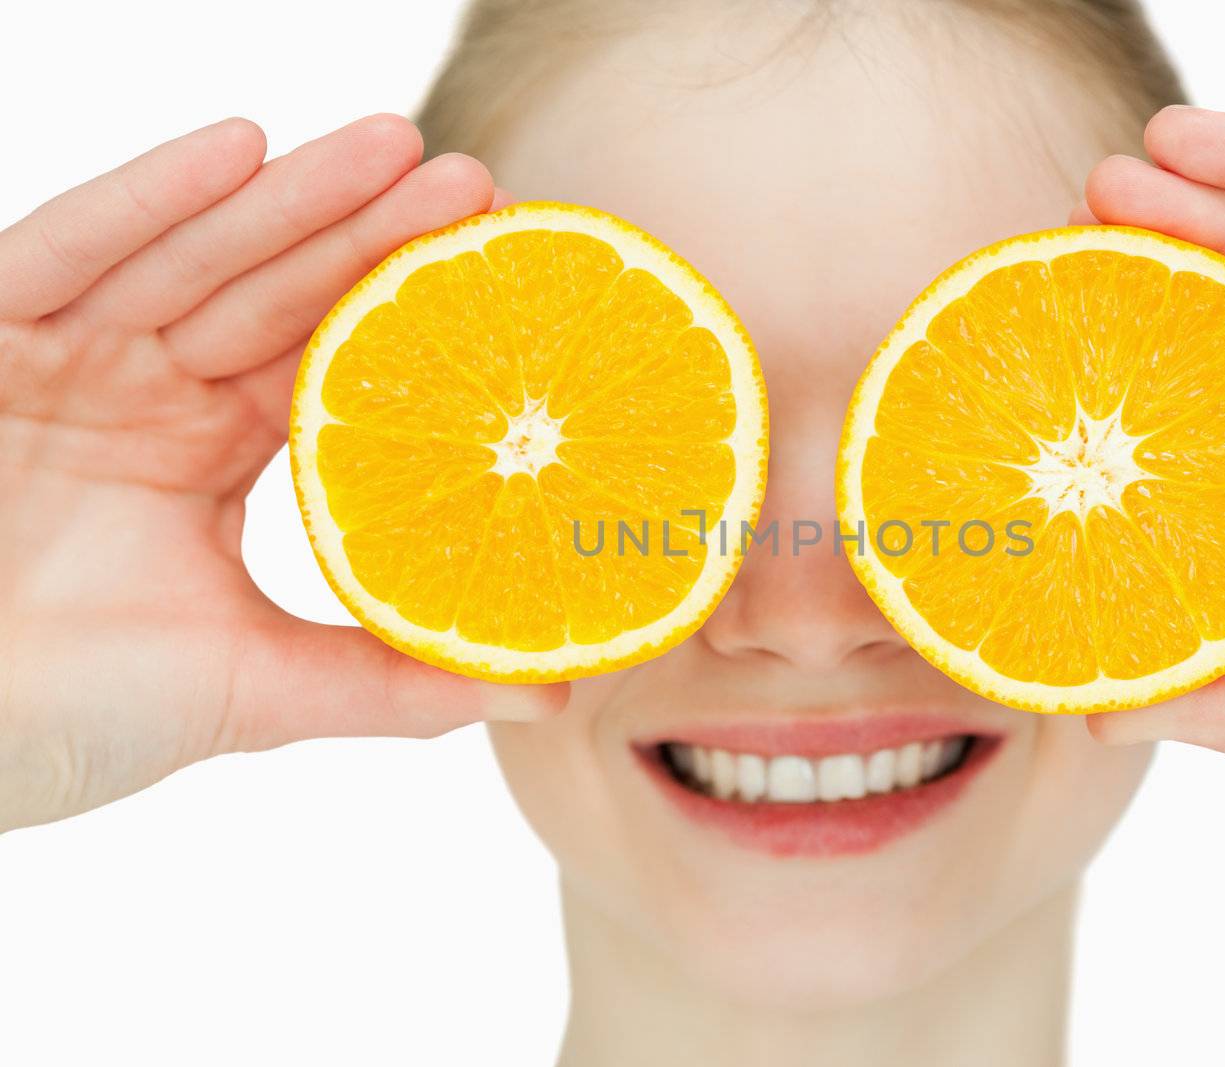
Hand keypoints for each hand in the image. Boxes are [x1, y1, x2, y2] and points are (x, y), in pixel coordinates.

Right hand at [0, 117, 565, 832]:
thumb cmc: (66, 719)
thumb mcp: (256, 690)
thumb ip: (394, 682)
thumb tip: (551, 696)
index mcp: (213, 451)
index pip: (328, 356)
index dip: (410, 309)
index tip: (503, 267)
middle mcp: (149, 391)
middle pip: (276, 289)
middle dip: (371, 230)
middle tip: (474, 181)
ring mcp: (65, 358)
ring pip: (191, 256)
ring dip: (291, 197)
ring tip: (396, 148)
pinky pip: (61, 251)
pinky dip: (144, 201)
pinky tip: (238, 148)